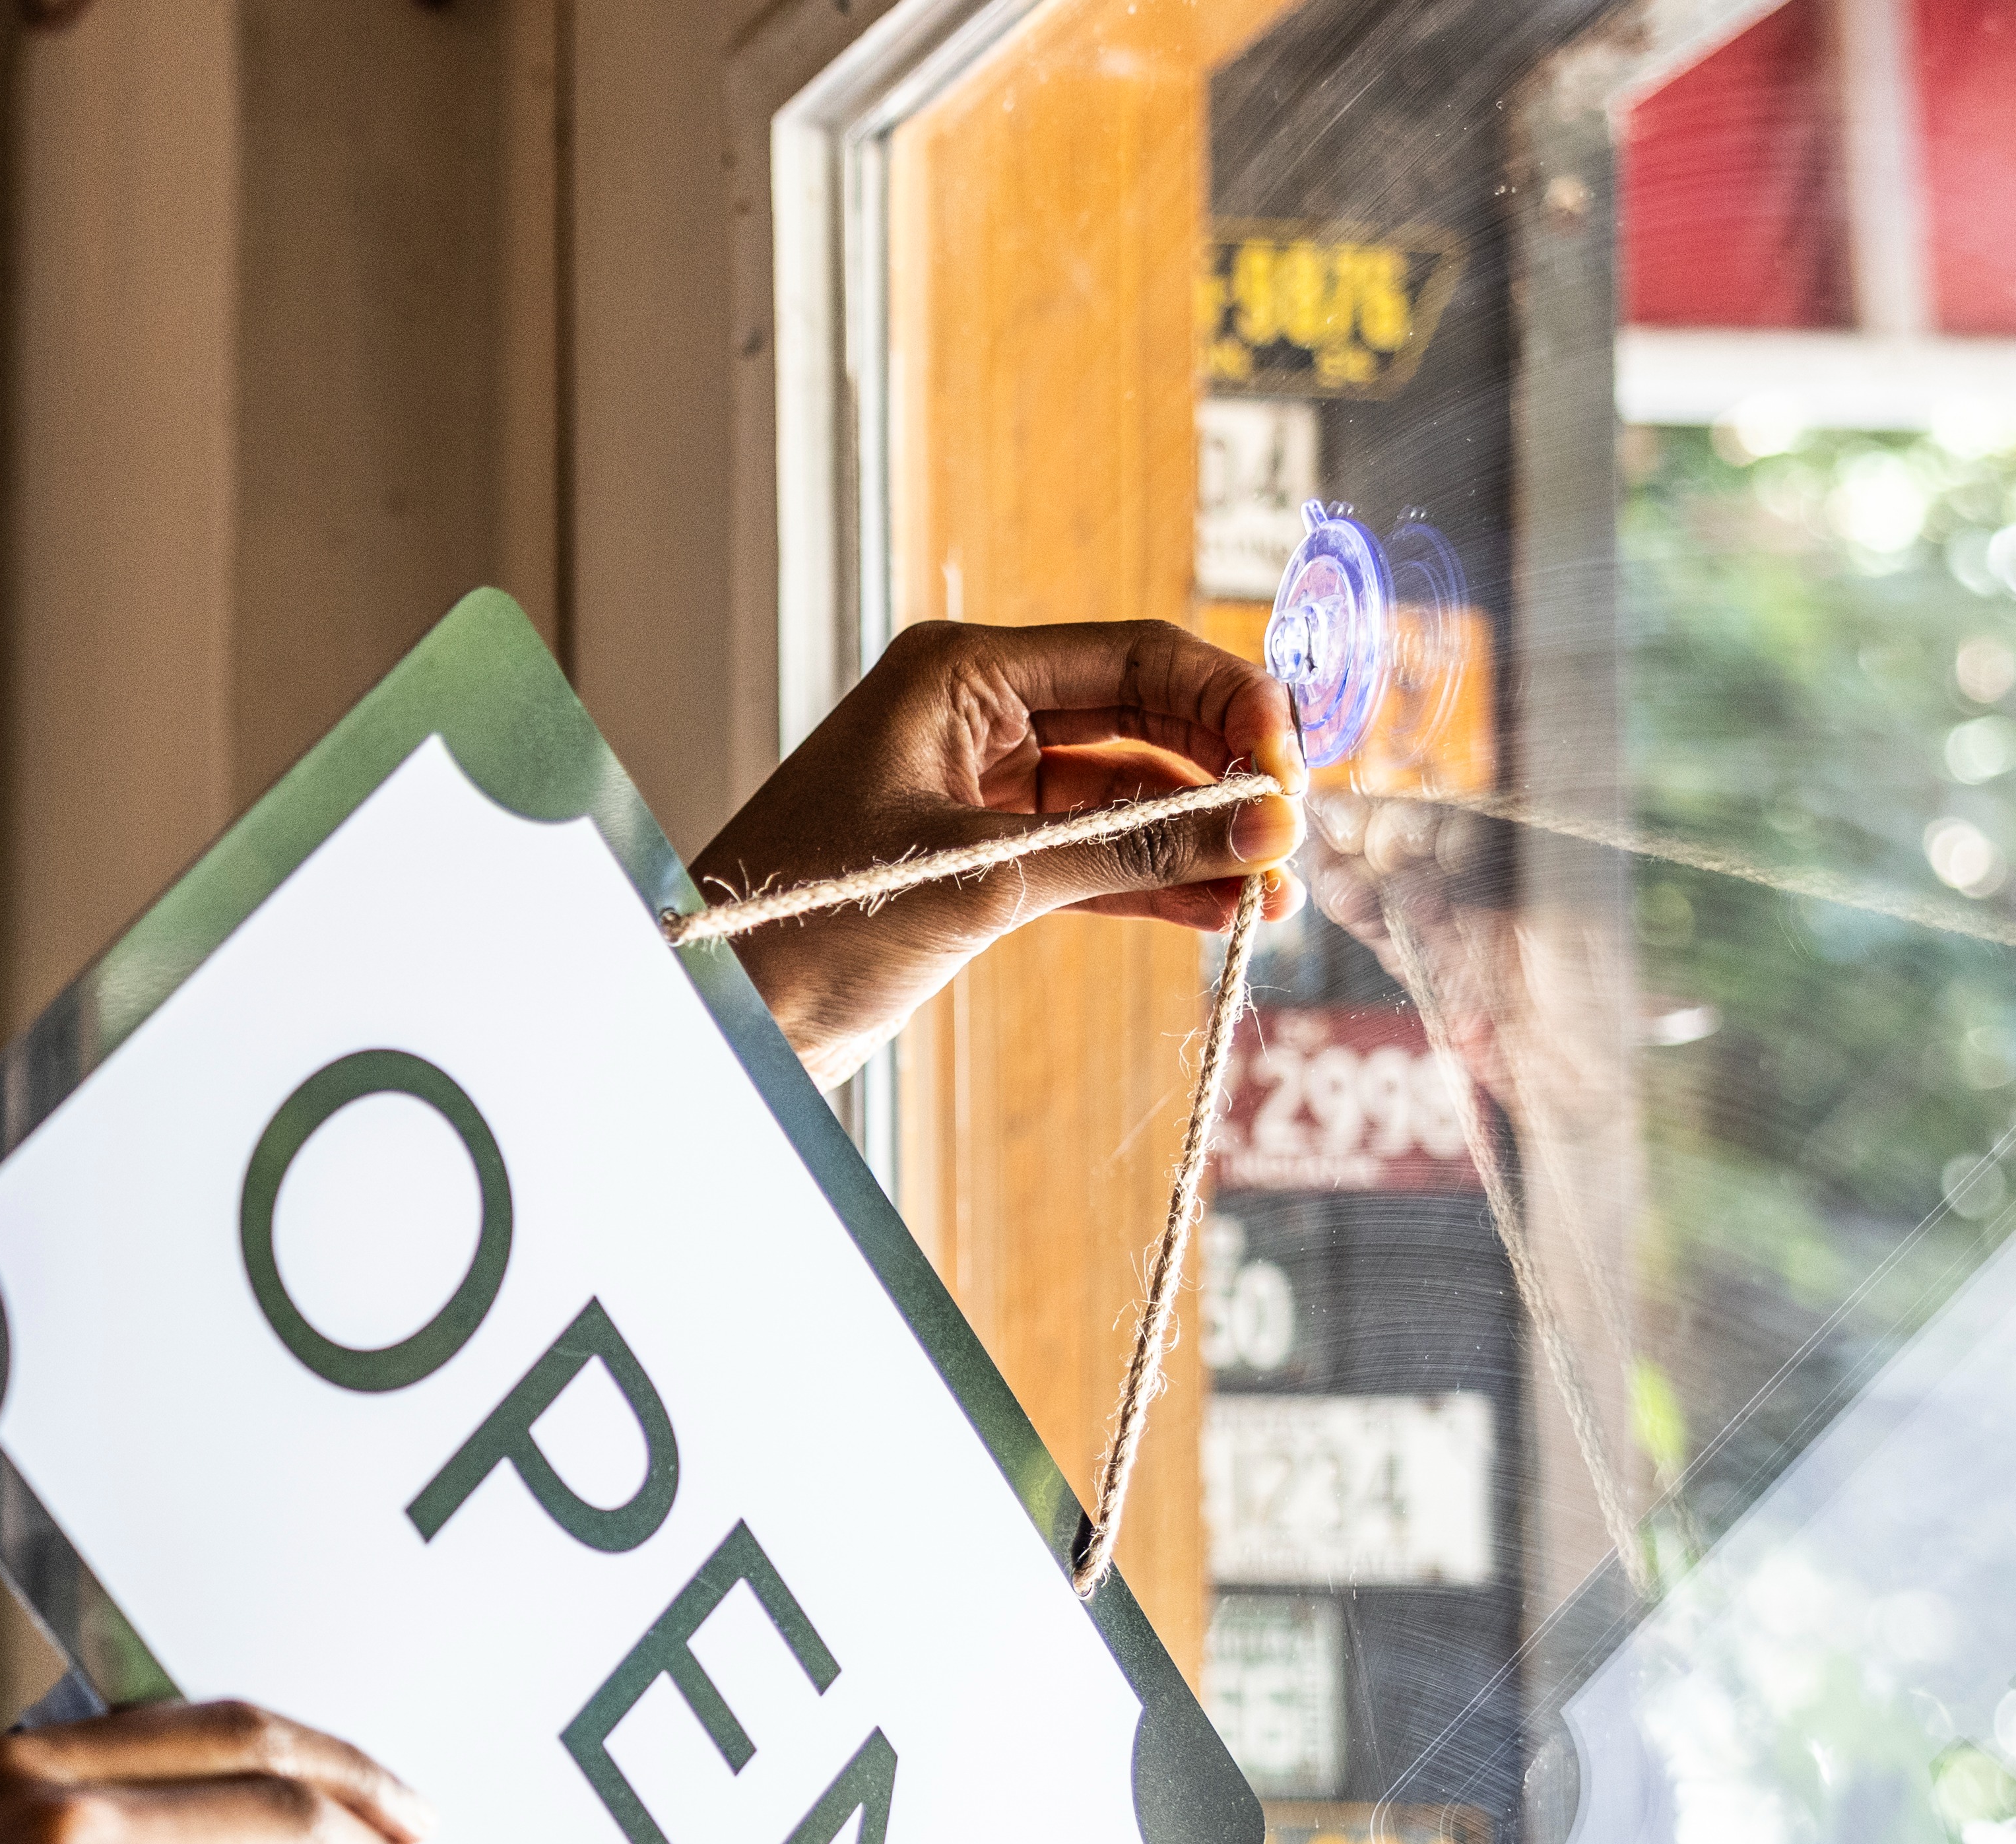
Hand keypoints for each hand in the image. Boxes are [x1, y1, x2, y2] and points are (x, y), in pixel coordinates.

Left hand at [701, 618, 1308, 1083]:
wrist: (723, 1015)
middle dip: (1224, 775)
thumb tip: (1264, 828)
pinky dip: (1156, 880)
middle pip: (1143, 719)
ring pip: (1127, 795)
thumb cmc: (812, 921)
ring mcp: (982, 788)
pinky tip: (1221, 911)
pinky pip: (1096, 854)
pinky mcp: (983, 860)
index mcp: (960, 673)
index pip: (1134, 656)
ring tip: (1272, 894)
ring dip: (1200, 838)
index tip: (1292, 770)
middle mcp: (975, 714)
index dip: (1228, 704)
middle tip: (1292, 838)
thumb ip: (1130, 850)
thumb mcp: (985, 879)